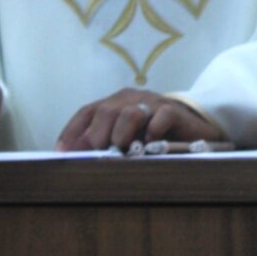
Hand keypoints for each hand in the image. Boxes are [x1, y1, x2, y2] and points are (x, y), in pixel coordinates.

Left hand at [55, 88, 226, 151]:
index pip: (87, 111)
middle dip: (98, 137)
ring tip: (126, 151)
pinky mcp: (174, 111)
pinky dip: (152, 133)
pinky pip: (160, 118)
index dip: (72, 132)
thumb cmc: (153, 137)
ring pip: (130, 112)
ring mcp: (154, 103)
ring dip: (122, 135)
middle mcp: (132, 98)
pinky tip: (151, 146)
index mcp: (116, 102)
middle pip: (106, 111)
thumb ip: (103, 144)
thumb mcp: (125, 140)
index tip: (62, 153)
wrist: (194, 128)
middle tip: (101, 155)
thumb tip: (74, 157)